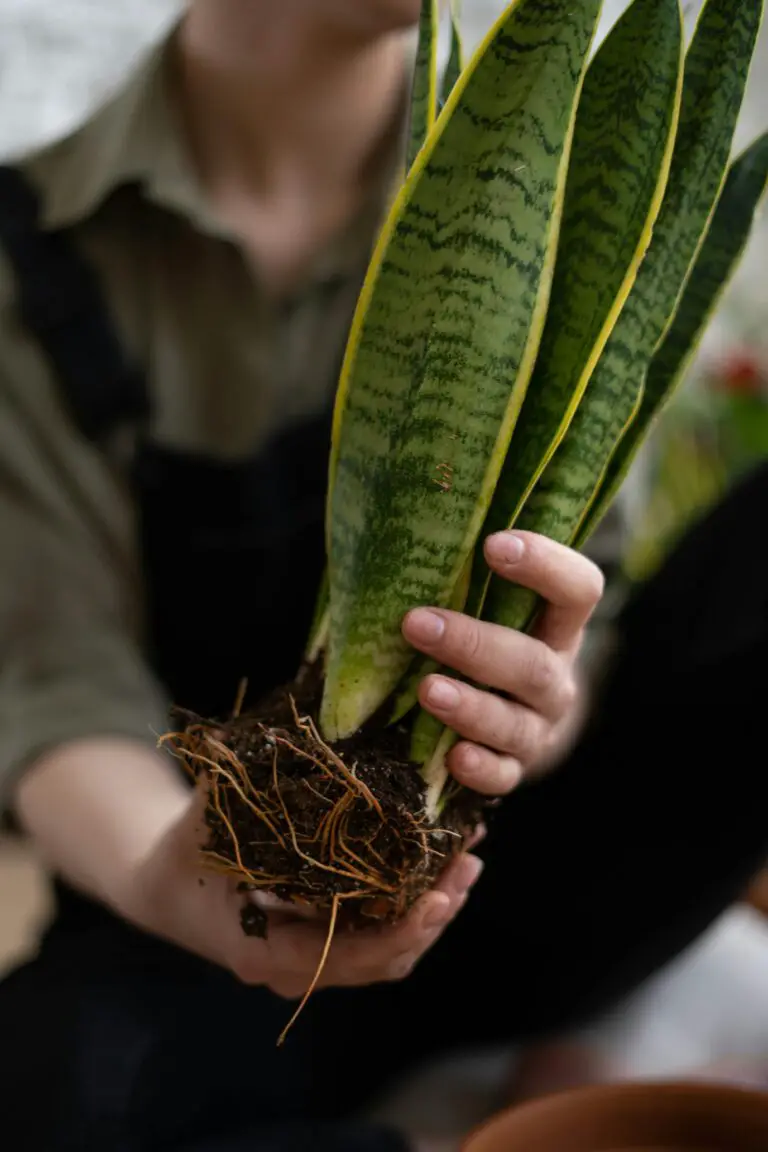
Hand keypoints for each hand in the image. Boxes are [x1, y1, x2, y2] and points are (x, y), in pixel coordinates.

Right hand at [133, 786, 484, 996]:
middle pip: (383, 960)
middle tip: (468, 864)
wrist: (163, 885)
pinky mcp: (328, 945)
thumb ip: (242, 783)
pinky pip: (381, 938)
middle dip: (433, 915)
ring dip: (434, 911)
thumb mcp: (206, 815)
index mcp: (263, 949)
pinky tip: (441, 864)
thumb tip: (282, 730)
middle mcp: (294, 969)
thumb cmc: (183, 848)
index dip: (398, 931)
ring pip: (389, 954)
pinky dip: (415, 907)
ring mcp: (313, 962)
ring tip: (468, 860)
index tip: (438, 897)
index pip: (346, 955)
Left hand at [401, 531, 603, 795]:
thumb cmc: (488, 640)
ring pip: (516, 723)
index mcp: (559, 626)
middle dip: (474, 644)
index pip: (578, 589)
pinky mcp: (515, 769)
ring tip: (427, 690)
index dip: (546, 566)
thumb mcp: (488, 608)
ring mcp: (539, 728)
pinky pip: (503, 776)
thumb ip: (460, 580)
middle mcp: (556, 677)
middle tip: (417, 623)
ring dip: (470, 706)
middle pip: (534, 664)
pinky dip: (480, 768)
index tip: (493, 545)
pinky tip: (453, 757)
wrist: (515, 719)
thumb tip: (387, 535)